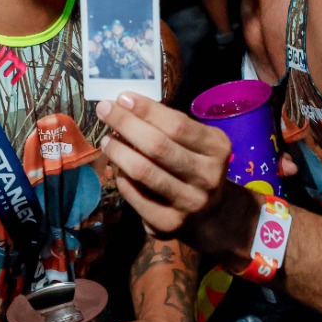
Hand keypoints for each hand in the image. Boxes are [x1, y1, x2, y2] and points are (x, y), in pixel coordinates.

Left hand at [96, 92, 253, 266]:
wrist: (211, 215)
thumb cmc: (196, 165)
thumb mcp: (196, 142)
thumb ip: (169, 126)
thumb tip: (125, 106)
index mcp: (217, 148)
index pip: (178, 124)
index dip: (147, 109)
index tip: (123, 97)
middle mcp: (207, 176)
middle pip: (158, 146)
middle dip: (126, 124)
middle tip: (105, 110)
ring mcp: (189, 203)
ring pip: (144, 172)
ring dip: (119, 152)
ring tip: (106, 140)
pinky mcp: (169, 224)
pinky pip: (136, 196)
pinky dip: (122, 179)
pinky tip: (118, 169)